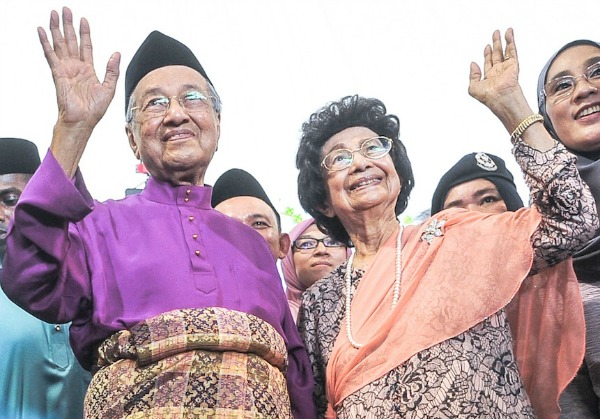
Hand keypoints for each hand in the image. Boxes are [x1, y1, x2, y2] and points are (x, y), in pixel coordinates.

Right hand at [38, 7, 119, 129]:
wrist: (83, 121)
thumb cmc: (94, 110)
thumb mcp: (109, 89)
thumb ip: (112, 71)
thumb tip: (116, 54)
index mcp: (88, 70)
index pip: (86, 46)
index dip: (84, 33)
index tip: (83, 20)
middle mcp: (76, 67)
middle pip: (71, 41)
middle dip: (68, 25)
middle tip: (66, 10)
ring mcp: (66, 69)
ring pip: (60, 44)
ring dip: (57, 29)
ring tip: (54, 14)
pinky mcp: (58, 73)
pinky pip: (50, 55)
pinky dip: (46, 42)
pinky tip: (42, 31)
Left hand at [468, 28, 521, 114]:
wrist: (499, 98)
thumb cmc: (488, 97)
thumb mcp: (473, 87)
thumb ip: (472, 75)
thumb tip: (472, 64)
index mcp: (490, 77)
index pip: (488, 62)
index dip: (487, 53)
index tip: (487, 46)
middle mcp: (499, 72)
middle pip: (497, 54)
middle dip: (496, 44)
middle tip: (495, 34)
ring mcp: (507, 68)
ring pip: (506, 51)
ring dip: (505, 41)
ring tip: (505, 31)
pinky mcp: (513, 65)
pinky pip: (512, 50)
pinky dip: (511, 42)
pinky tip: (509, 35)